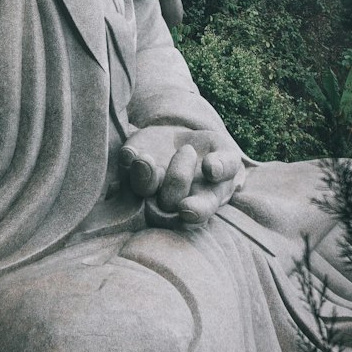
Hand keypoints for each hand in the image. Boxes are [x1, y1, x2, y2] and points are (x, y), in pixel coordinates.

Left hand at [120, 125, 247, 227]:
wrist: (184, 139)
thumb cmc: (212, 152)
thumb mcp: (226, 154)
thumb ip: (225, 163)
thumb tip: (212, 169)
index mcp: (202, 202)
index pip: (200, 212)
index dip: (196, 209)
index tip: (189, 205)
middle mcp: (172, 199)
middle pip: (170, 201)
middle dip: (177, 179)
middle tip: (188, 150)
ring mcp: (149, 185)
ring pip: (142, 188)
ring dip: (144, 175)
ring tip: (146, 160)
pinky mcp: (130, 166)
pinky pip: (125, 165)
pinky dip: (127, 159)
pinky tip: (130, 153)